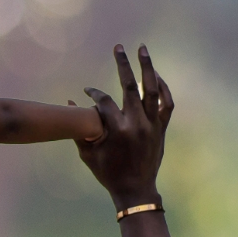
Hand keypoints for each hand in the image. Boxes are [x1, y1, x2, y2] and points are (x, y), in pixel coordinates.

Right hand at [71, 44, 172, 209]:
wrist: (136, 189)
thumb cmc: (108, 172)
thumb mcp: (88, 153)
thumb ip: (79, 129)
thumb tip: (71, 102)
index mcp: (117, 130)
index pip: (103, 101)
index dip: (94, 93)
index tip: (87, 90)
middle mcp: (136, 124)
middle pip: (129, 87)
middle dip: (123, 65)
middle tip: (119, 47)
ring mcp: (152, 125)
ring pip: (151, 90)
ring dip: (147, 68)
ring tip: (143, 50)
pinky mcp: (161, 128)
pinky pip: (166, 103)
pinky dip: (163, 88)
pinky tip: (156, 76)